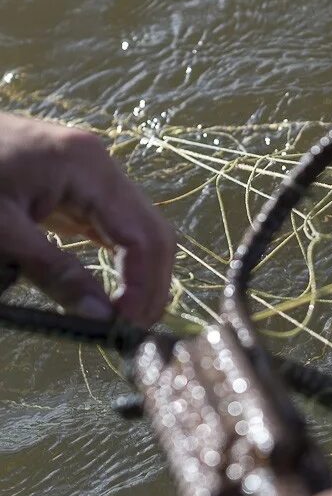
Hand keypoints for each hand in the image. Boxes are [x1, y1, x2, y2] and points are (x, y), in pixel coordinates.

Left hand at [0, 113, 174, 325]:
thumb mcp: (0, 230)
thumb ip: (54, 272)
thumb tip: (101, 319)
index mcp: (89, 167)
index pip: (142, 235)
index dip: (143, 285)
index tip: (126, 327)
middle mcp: (103, 166)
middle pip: (153, 232)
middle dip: (150, 283)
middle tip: (132, 328)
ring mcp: (93, 174)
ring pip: (141, 231)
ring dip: (140, 275)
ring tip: (125, 315)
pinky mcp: (80, 186)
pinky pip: (116, 227)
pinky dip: (121, 261)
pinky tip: (112, 290)